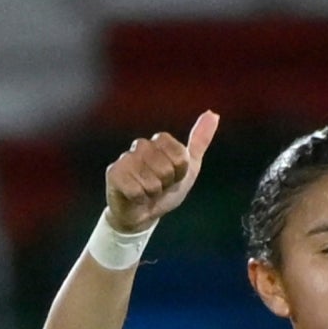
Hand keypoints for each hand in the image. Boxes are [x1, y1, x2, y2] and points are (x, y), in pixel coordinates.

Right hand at [105, 110, 219, 233]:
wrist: (143, 214)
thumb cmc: (166, 190)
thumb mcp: (189, 168)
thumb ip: (200, 141)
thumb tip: (213, 114)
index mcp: (160, 141)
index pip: (180, 155)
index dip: (180, 172)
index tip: (174, 177)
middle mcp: (141, 145)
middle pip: (166, 168)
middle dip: (167, 184)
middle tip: (159, 187)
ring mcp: (125, 158)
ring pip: (152, 181)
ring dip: (153, 193)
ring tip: (147, 192)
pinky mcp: (113, 173)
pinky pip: (136, 190)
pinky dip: (140, 199)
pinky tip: (135, 197)